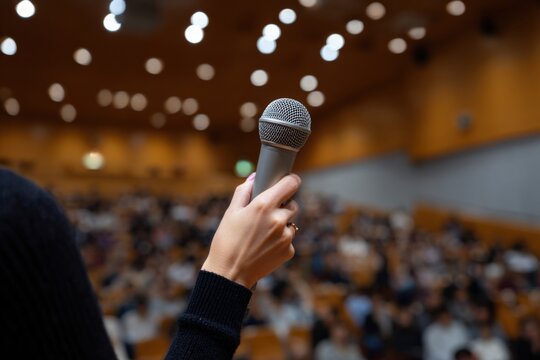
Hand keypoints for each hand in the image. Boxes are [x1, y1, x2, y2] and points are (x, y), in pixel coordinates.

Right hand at [201, 173, 300, 288]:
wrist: (229, 274)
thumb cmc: (226, 241)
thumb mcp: (231, 212)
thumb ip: (244, 191)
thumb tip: (254, 178)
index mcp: (264, 205)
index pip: (291, 184)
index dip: (290, 181)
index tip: (287, 183)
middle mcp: (279, 219)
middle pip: (293, 204)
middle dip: (282, 206)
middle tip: (266, 215)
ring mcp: (286, 236)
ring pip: (291, 223)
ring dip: (282, 225)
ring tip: (261, 235)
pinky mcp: (289, 251)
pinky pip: (288, 240)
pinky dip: (280, 241)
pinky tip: (264, 247)